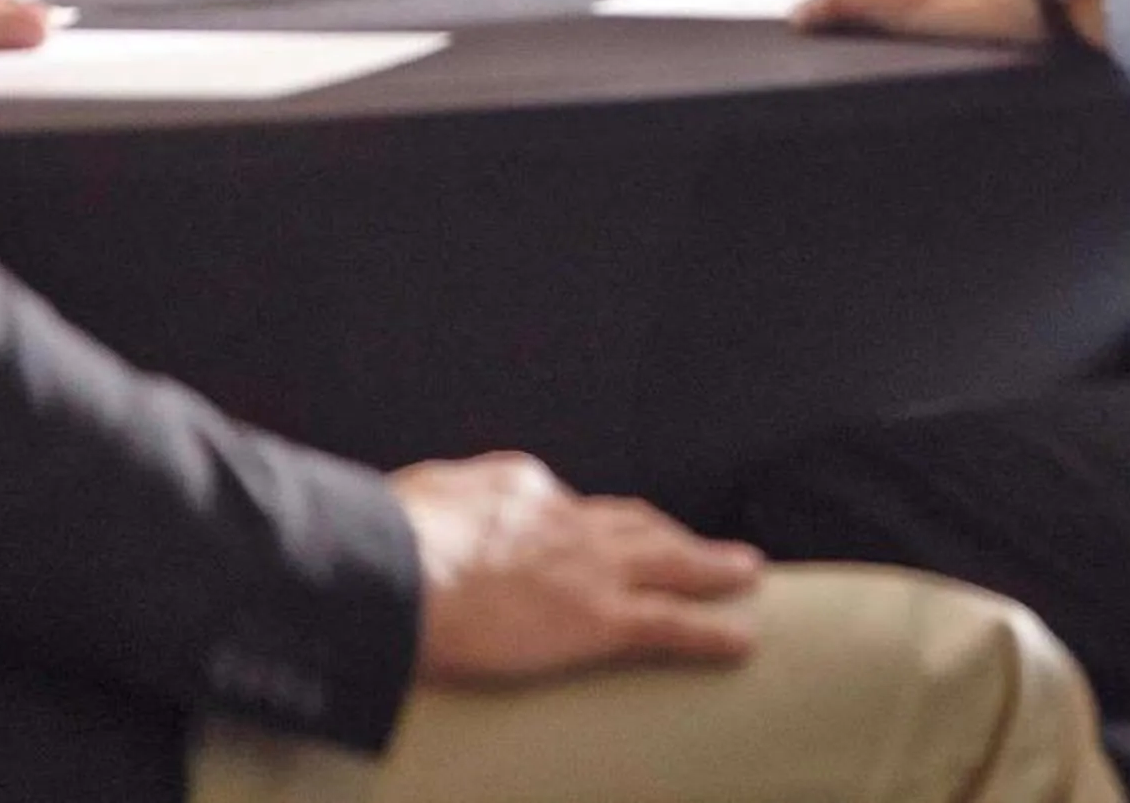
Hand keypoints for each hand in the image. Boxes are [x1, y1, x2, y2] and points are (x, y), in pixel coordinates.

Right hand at [392, 452, 760, 684]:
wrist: (396, 571)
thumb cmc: (386, 542)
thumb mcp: (415, 502)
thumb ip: (441, 508)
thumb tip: (432, 519)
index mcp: (518, 488)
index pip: (567, 507)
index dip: (587, 526)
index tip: (592, 542)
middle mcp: (564, 518)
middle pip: (632, 523)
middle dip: (667, 533)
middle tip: (699, 544)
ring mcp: (588, 569)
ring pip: (668, 561)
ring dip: (709, 566)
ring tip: (743, 572)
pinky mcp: (599, 619)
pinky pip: (670, 625)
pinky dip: (709, 632)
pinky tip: (740, 640)